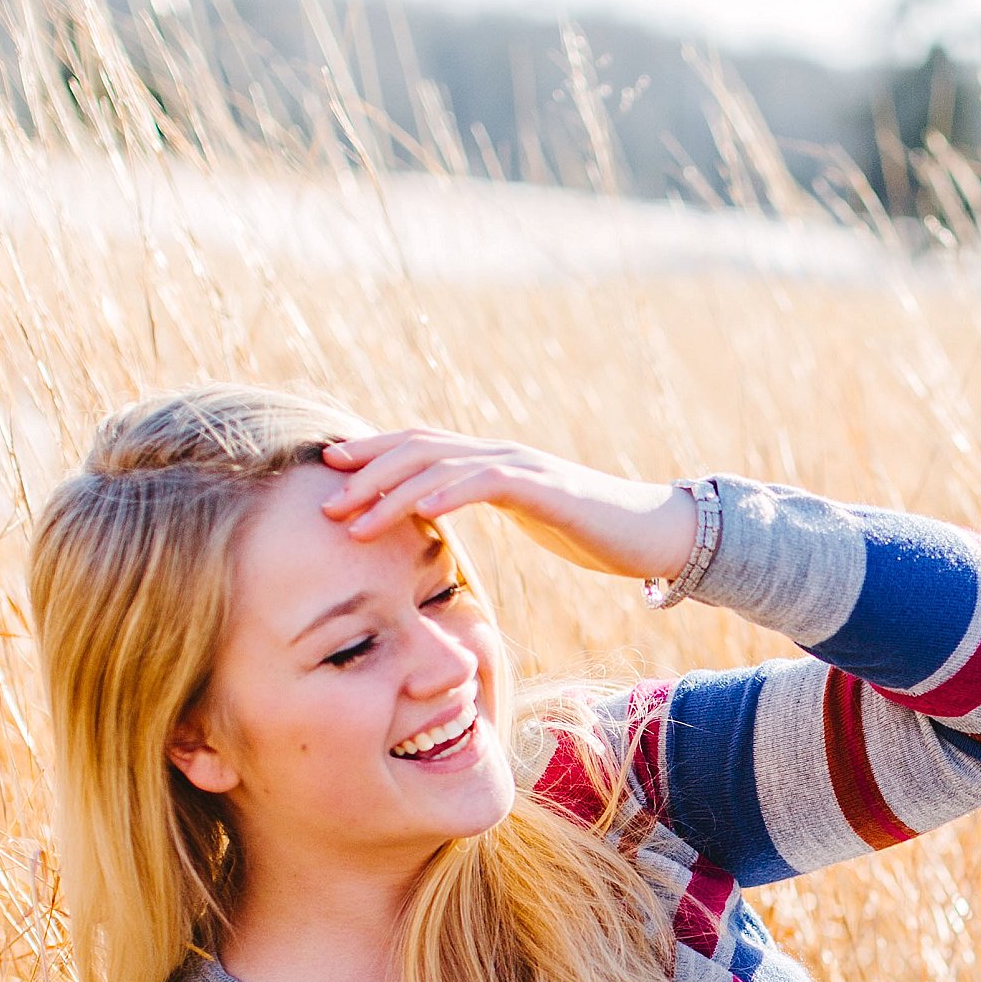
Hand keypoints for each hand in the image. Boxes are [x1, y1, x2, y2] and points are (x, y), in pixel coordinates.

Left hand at [322, 428, 697, 586]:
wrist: (655, 532)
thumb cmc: (594, 533)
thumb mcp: (529, 521)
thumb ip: (491, 512)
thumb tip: (444, 524)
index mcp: (491, 463)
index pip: (419, 448)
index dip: (373, 455)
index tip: (330, 473)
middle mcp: (499, 455)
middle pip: (418, 449)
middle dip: (368, 472)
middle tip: (326, 498)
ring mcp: (522, 467)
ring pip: (441, 468)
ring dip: (392, 493)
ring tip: (355, 520)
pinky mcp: (544, 488)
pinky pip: (485, 484)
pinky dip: (446, 495)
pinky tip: (419, 513)